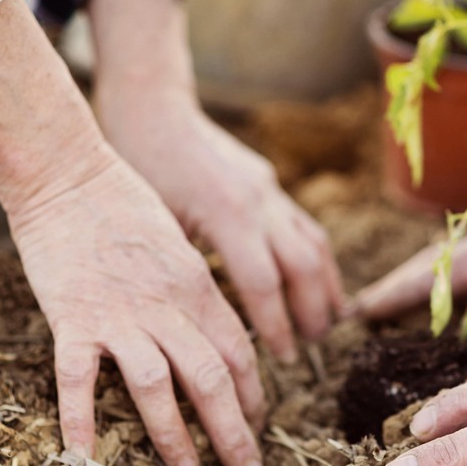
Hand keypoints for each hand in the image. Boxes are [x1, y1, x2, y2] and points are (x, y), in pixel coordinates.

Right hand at [9, 153, 266, 465]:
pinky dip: (81, 418)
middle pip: (212, 378)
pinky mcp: (72, 317)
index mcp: (198, 287)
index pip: (239, 352)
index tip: (260, 421)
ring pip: (158, 386)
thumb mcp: (180, 245)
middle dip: (234, 429)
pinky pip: (78, 378)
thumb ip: (197, 291)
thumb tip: (217, 331)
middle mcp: (168, 305)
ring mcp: (119, 314)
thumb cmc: (125, 202)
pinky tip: (86, 457)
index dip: (254, 393)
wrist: (68, 172)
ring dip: (175, 434)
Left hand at [97, 96, 344, 362]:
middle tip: (312, 347)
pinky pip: (304, 227)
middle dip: (312, 311)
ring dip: (326, 286)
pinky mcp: (269, 182)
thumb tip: (195, 327)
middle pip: (304, 266)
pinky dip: (317, 260)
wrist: (151, 106)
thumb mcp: (152, 223)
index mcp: (228, 213)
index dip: (276, 325)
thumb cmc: (136, 164)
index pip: (264, 283)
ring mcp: (268, 189)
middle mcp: (258, 200)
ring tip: (329, 321)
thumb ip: (181, 270)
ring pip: (314, 245)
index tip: (282, 359)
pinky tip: (317, 282)